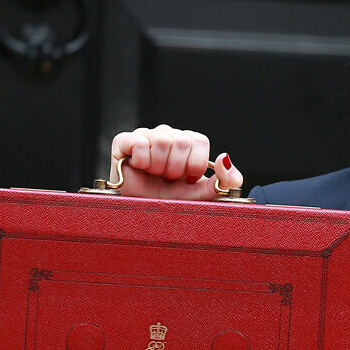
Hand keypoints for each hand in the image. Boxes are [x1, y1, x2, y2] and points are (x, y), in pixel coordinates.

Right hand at [110, 124, 242, 199]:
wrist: (142, 215)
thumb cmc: (171, 203)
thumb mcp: (203, 195)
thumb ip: (225, 180)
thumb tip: (225, 157)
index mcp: (188, 142)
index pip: (199, 140)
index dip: (195, 164)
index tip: (187, 179)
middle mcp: (168, 134)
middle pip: (182, 141)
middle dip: (177, 169)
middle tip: (168, 179)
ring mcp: (146, 135)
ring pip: (162, 141)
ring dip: (159, 167)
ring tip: (154, 175)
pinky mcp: (123, 141)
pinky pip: (139, 142)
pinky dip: (142, 161)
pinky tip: (139, 169)